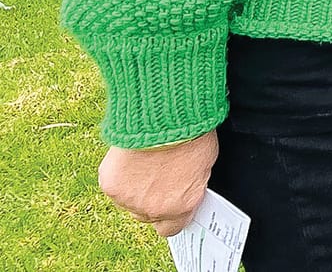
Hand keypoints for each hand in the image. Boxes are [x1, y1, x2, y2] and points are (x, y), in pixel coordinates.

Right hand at [98, 130, 216, 236]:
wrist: (165, 118)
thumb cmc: (190, 134)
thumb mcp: (205, 164)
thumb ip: (191, 186)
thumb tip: (187, 189)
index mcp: (181, 206)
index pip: (171, 228)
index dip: (171, 215)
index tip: (171, 203)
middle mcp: (154, 209)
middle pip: (148, 215)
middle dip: (152, 199)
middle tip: (158, 176)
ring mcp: (130, 200)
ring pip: (129, 201)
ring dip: (135, 187)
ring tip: (146, 162)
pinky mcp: (111, 186)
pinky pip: (114, 185)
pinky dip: (119, 174)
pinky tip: (132, 157)